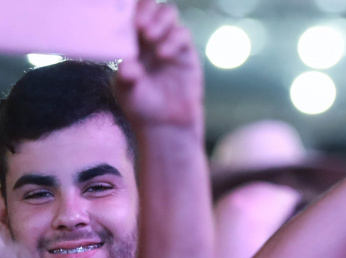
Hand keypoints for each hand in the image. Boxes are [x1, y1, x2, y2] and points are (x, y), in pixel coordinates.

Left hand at [114, 0, 202, 130]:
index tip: (125, 18)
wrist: (166, 126)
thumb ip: (125, 78)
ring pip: (169, 15)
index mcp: (130, 41)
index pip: (129, 13)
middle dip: (146, 10)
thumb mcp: (125, 92)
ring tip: (149, 37)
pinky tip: (163, 55)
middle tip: (139, 26)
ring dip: (159, 21)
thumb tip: (127, 65)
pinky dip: (173, 41)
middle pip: (151, 7)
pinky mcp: (186, 54)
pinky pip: (182, 36)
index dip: (129, 8)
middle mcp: (150, 38)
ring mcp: (170, 43)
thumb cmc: (142, 107)